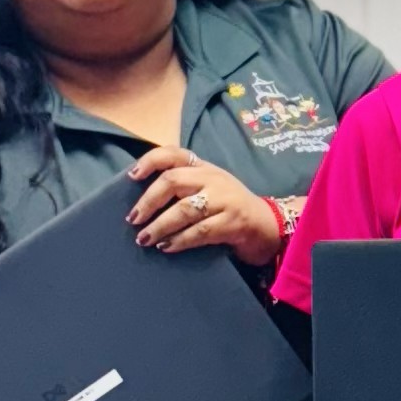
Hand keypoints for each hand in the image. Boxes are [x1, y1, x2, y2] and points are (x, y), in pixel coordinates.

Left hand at [127, 147, 281, 267]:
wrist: (268, 225)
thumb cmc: (230, 208)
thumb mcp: (209, 188)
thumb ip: (184, 186)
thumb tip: (143, 201)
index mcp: (204, 167)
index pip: (173, 153)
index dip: (149, 161)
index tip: (131, 177)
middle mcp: (213, 179)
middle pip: (173, 181)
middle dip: (148, 201)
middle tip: (134, 219)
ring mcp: (225, 200)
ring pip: (184, 210)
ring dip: (160, 225)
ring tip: (144, 238)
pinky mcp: (233, 223)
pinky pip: (200, 231)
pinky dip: (179, 240)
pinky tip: (167, 247)